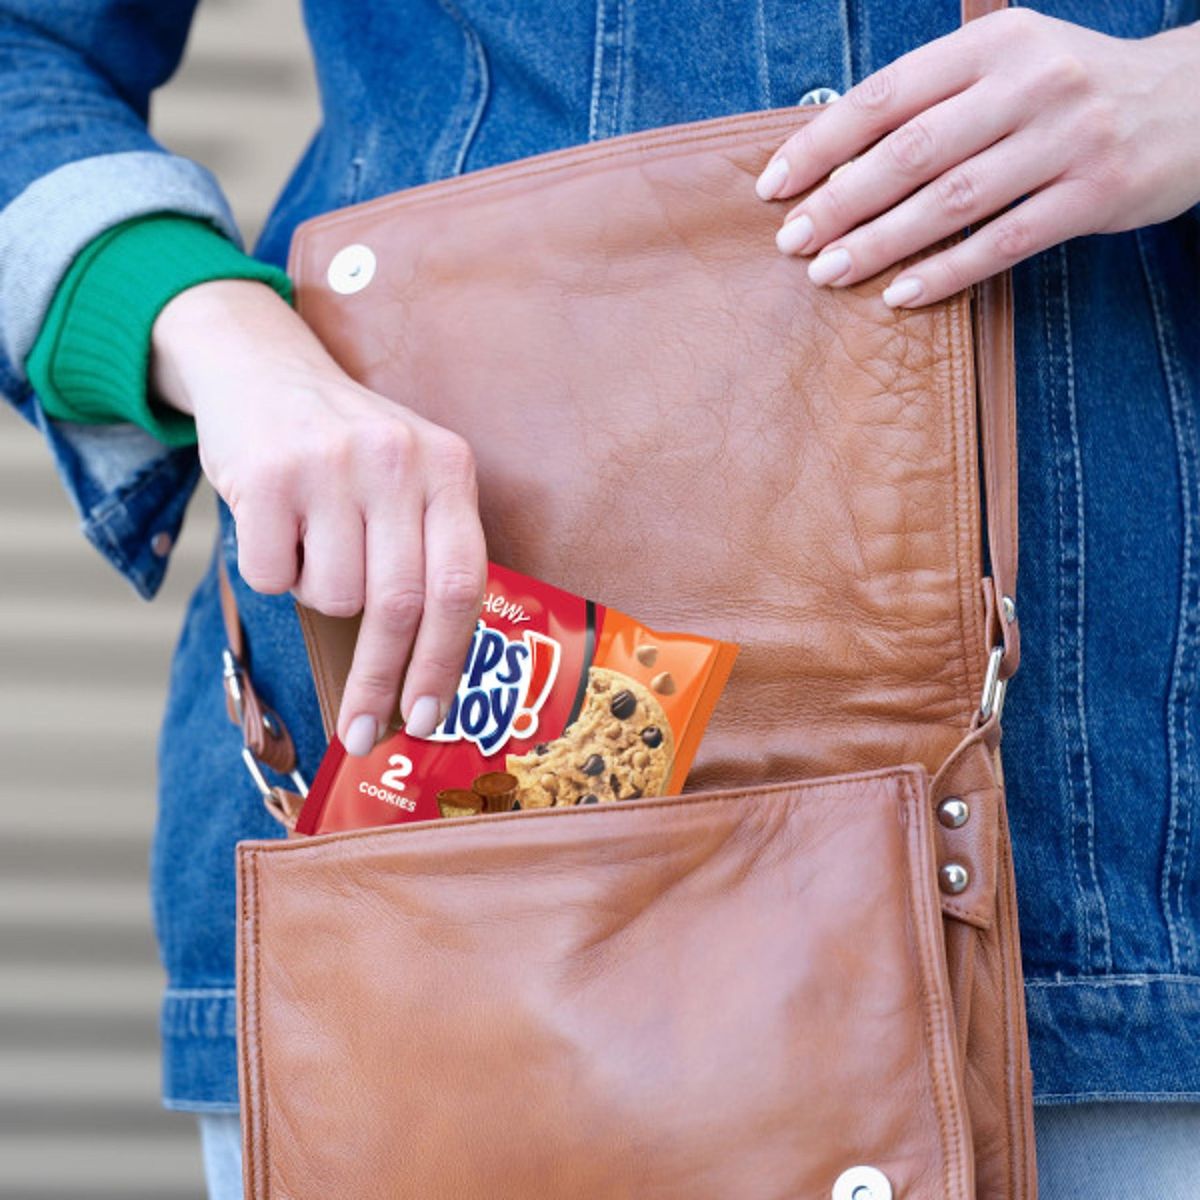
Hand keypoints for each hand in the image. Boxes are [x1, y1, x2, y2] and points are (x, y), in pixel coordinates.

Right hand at [151, 279, 486, 755]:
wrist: (262, 366)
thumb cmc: (346, 447)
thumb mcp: (409, 475)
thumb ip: (427, 549)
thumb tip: (424, 673)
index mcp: (449, 467)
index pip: (461, 585)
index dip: (444, 662)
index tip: (426, 718)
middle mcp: (397, 461)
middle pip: (400, 605)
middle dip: (381, 680)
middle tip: (361, 731)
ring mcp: (332, 464)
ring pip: (333, 595)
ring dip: (321, 598)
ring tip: (316, 548)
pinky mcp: (267, 474)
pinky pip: (273, 577)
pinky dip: (273, 574)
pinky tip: (277, 528)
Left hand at [755, 9, 1199, 306]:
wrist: (1192, 101)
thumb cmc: (1070, 91)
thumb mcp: (1007, 66)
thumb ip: (933, 102)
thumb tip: (834, 165)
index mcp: (994, 42)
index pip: (886, 95)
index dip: (821, 143)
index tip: (774, 186)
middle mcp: (1031, 81)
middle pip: (912, 149)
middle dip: (840, 200)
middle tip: (792, 241)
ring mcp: (1067, 137)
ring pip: (953, 198)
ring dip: (881, 241)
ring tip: (829, 271)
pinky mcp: (1094, 193)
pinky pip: (1005, 241)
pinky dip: (947, 271)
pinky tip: (900, 294)